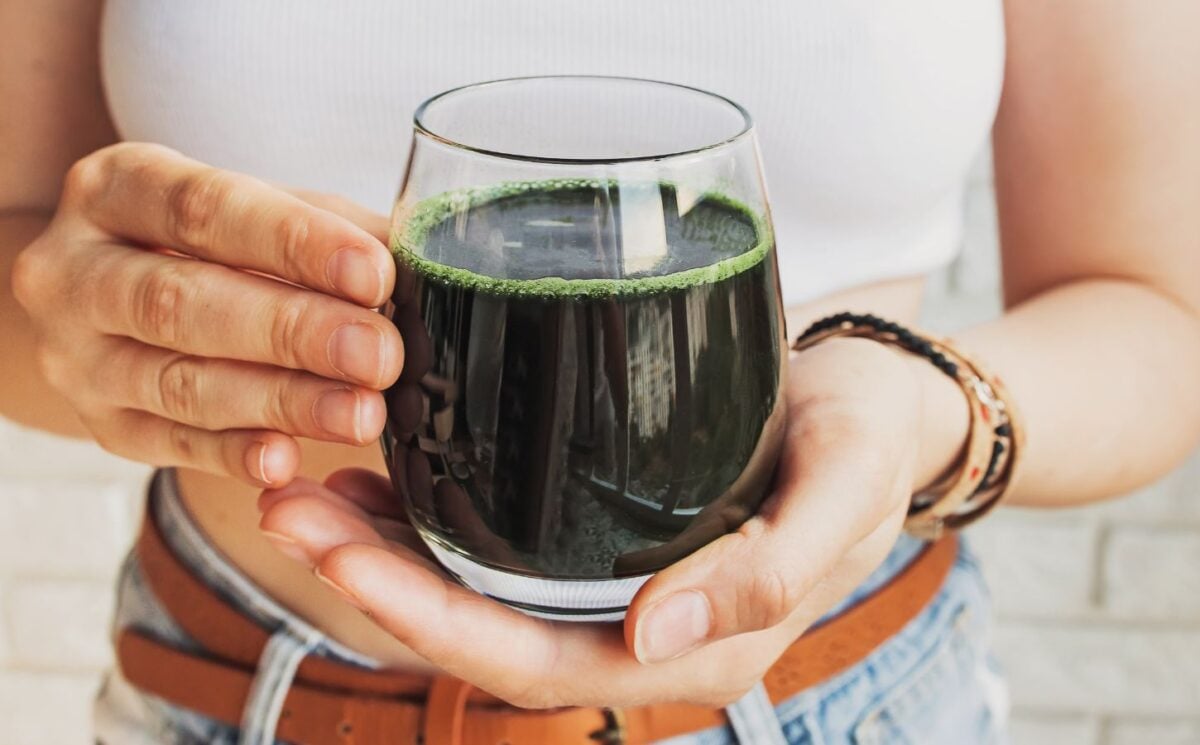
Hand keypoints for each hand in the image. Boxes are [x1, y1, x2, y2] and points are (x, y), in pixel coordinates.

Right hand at [11, 143, 403, 484]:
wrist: (112, 305)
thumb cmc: (212, 248)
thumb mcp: (261, 216)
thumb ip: (331, 231)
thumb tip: (419, 260)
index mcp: (117, 188)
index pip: (205, 209)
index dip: (293, 242)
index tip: (374, 273)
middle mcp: (75, 270)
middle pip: (183, 302)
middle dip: (292, 331)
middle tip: (378, 355)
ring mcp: (77, 356)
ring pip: (180, 383)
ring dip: (281, 401)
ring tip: (361, 414)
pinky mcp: (100, 425)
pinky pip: (169, 446)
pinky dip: (232, 455)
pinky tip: (287, 459)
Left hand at [258, 337, 960, 707]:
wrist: (882, 407)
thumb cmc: (868, 440)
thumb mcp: (843, 490)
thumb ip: (766, 573)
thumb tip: (655, 641)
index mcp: (698, 647)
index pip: (540, 663)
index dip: (433, 624)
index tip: (343, 558)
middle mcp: (640, 630)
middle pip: (483, 631)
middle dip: (376, 580)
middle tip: (286, 505)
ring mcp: (613, 587)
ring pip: (478, 591)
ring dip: (381, 547)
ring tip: (294, 483)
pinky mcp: (597, 537)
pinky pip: (499, 546)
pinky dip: (425, 515)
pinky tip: (370, 468)